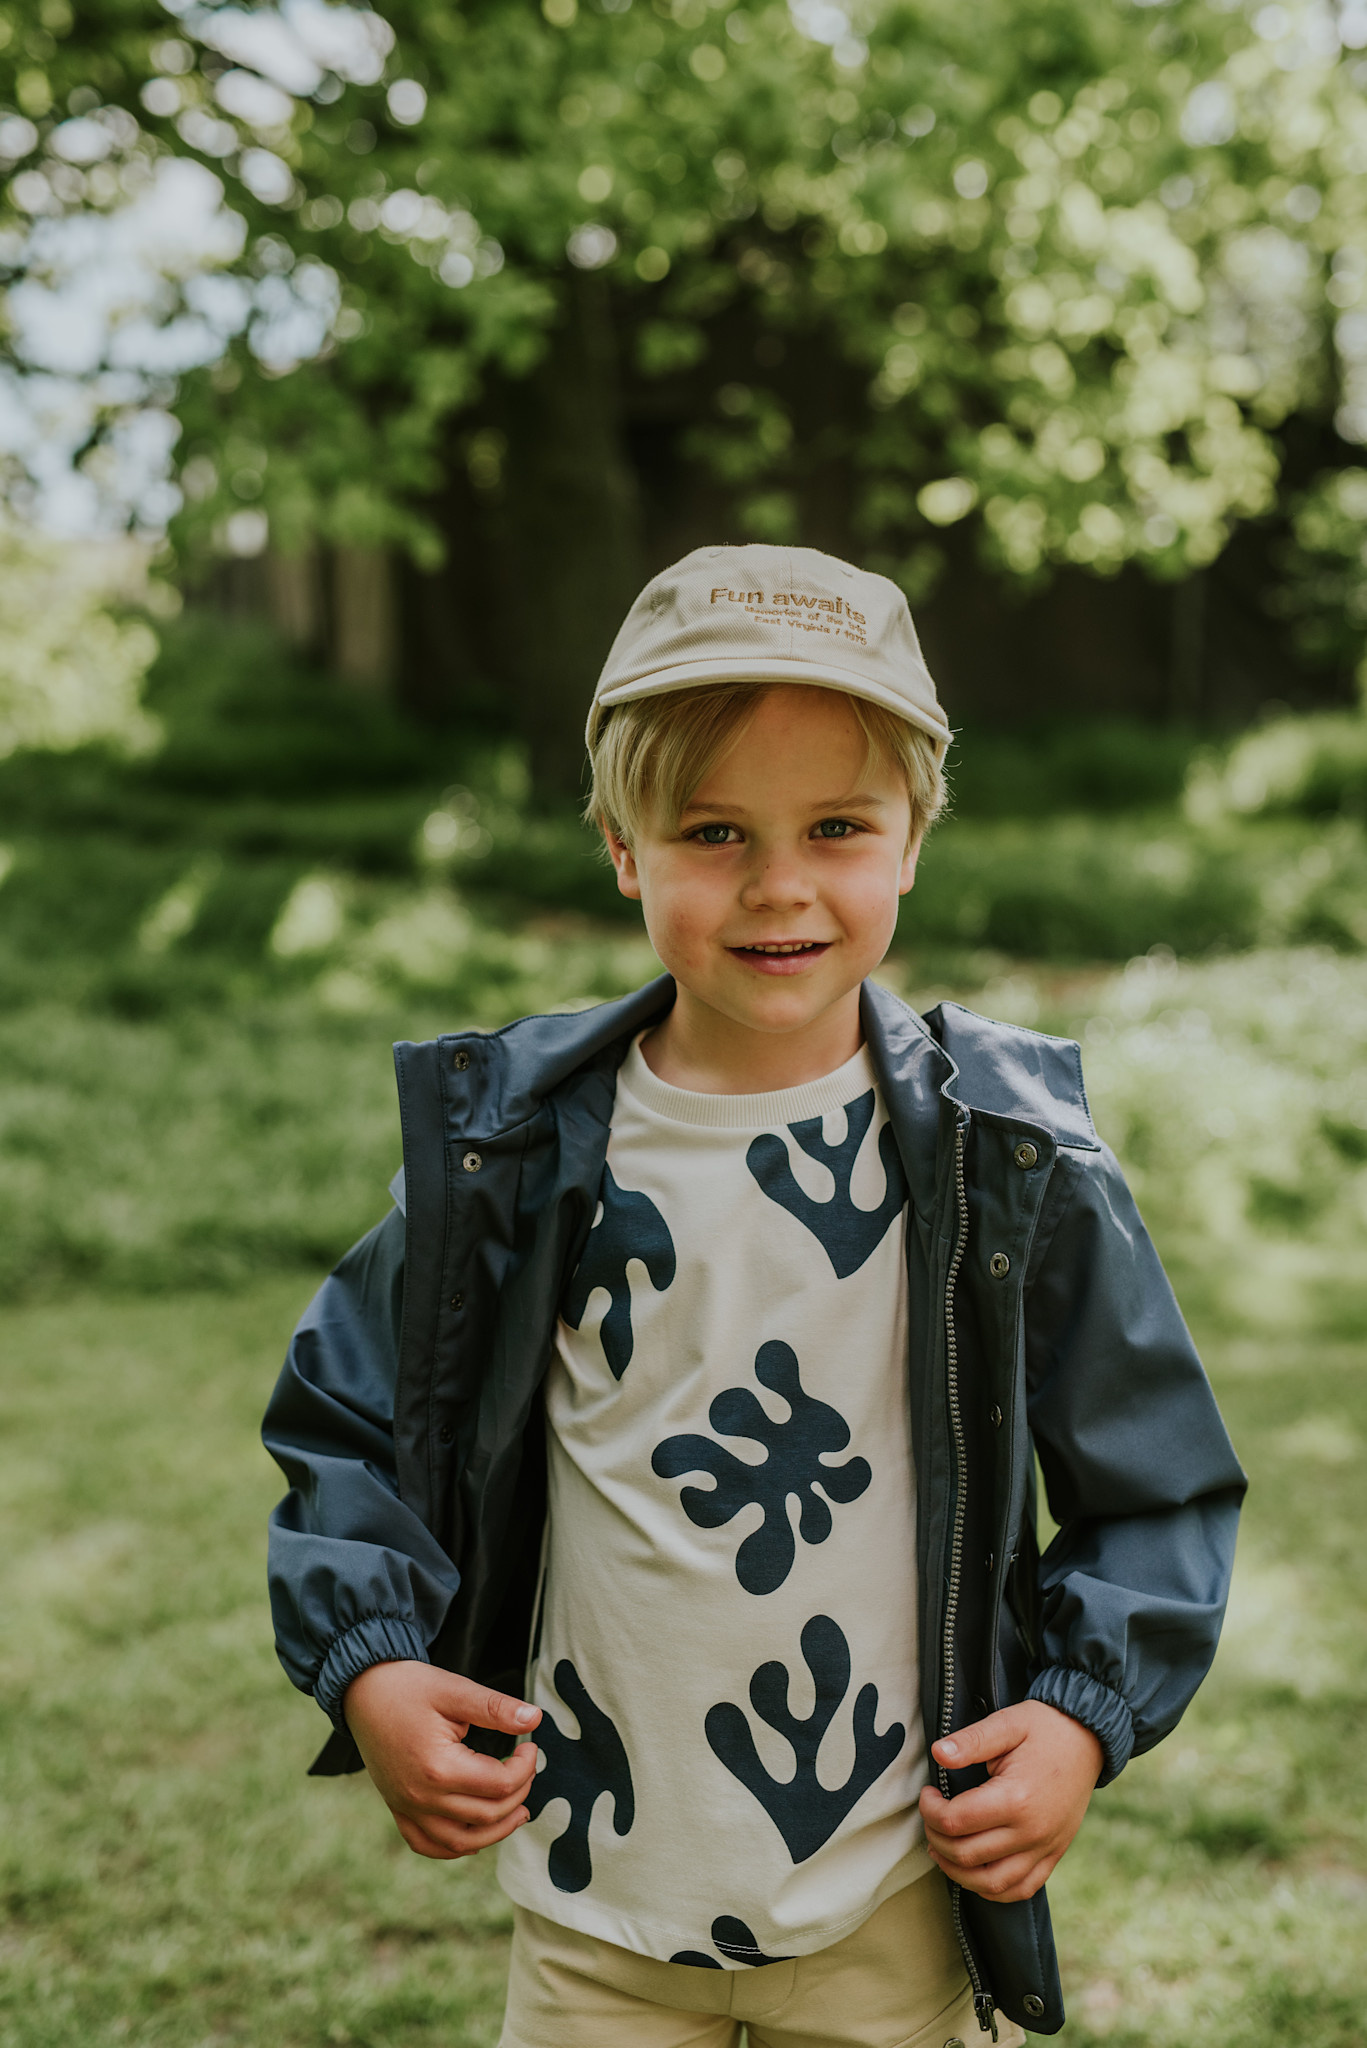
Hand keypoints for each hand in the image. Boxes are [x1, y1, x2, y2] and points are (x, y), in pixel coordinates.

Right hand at [343, 1660, 541, 1860]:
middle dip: (518, 1794)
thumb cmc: (409, 1687)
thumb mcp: (455, 1689)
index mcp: (439, 1768)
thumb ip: (496, 1708)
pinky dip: (454, 1848)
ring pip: (460, 1842)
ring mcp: (407, 1808)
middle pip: (487, 1815)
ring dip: (495, 1832)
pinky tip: (475, 1837)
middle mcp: (421, 1798)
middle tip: (527, 1768)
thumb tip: (535, 1719)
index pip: (500, 1784)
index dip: (526, 1767)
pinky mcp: (397, 1809)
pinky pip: (427, 1845)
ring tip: (519, 1812)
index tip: (530, 1745)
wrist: (363, 1691)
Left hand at [918, 1701, 1103, 1902]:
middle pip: (967, 1855)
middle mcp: (1031, 1832)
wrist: (1088, 1739)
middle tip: (930, 1818)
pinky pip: (1021, 1889)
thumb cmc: (1044, 1728)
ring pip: (992, 1883)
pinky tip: (974, 1872)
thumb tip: (938, 1753)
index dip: (930, 1810)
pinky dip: (993, 1890)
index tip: (927, 1794)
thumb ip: (972, 1740)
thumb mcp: (1007, 1723)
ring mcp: (1045, 1848)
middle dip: (937, 1839)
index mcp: (1016, 1798)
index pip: (956, 1821)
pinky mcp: (1054, 1855)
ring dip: (957, 1872)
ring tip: (941, 1850)